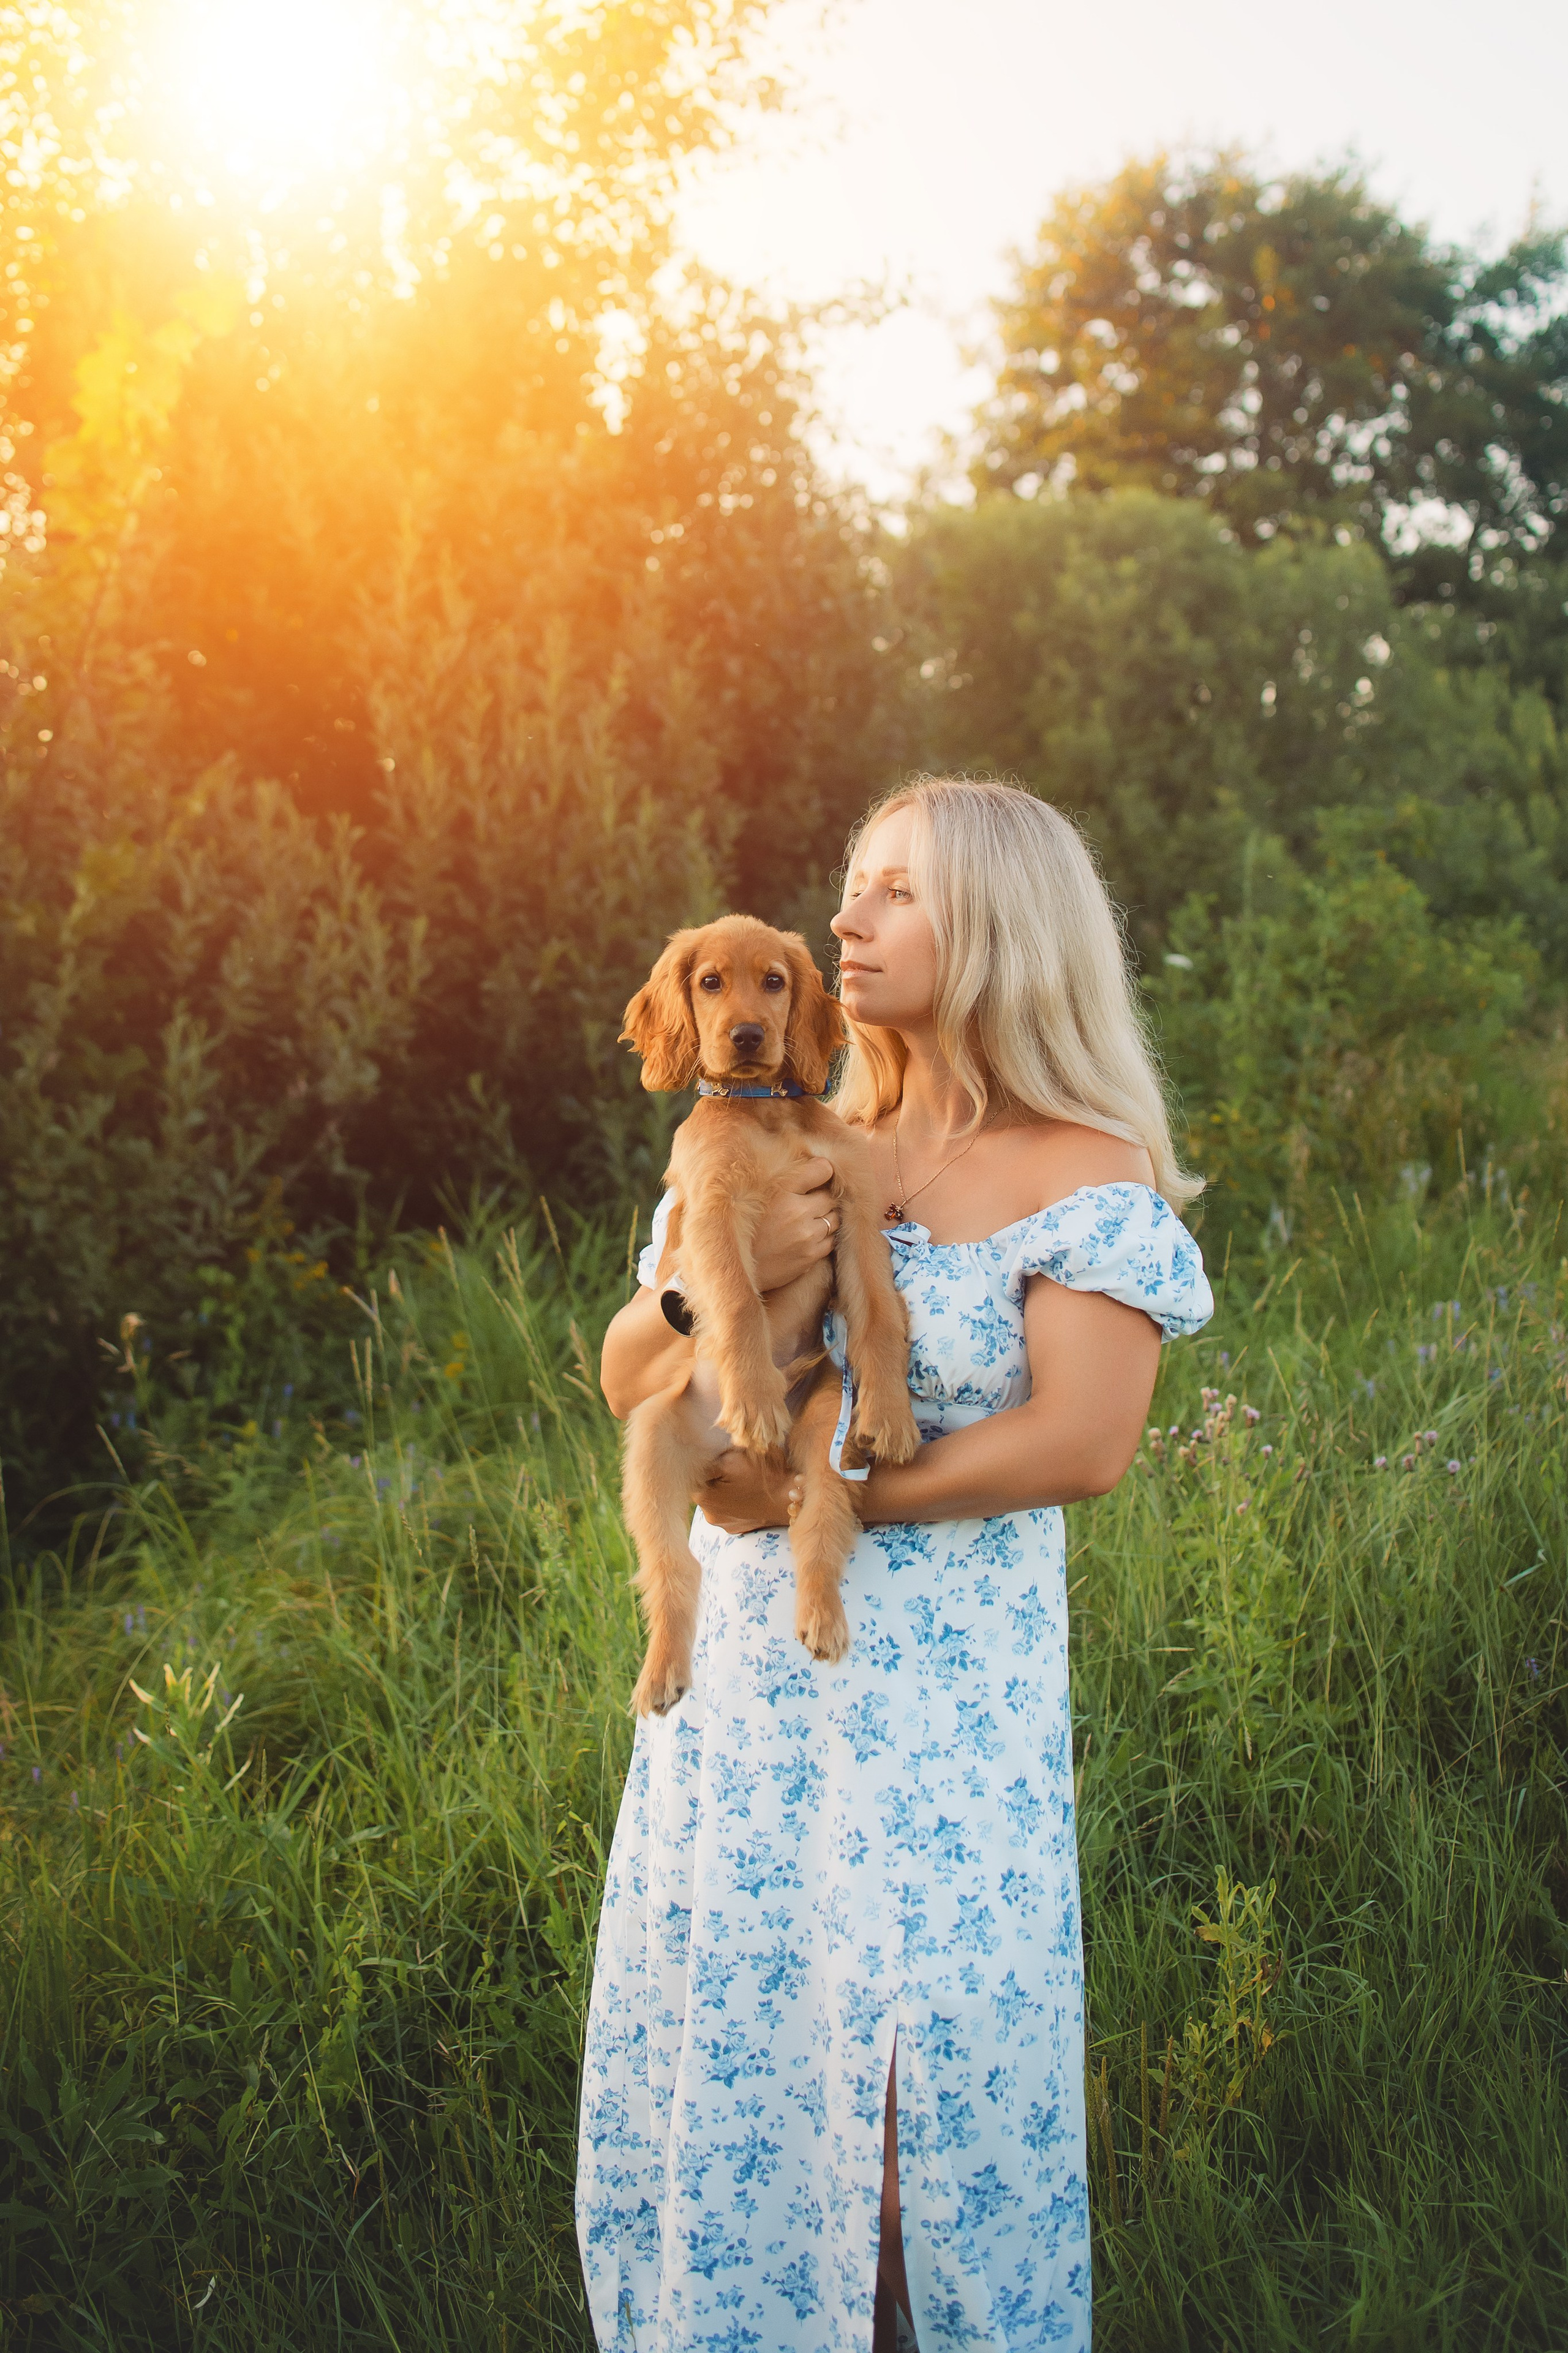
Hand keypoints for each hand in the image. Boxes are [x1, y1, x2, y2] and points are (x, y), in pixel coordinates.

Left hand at [696, 1449, 797, 1534]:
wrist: (790, 1497)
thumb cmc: (762, 1475)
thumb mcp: (732, 1457)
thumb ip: (709, 1459)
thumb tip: (695, 1459)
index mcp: (702, 1496)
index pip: (696, 1473)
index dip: (710, 1462)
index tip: (725, 1458)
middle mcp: (708, 1514)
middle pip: (706, 1486)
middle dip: (717, 1477)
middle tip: (738, 1469)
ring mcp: (723, 1524)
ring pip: (718, 1498)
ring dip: (727, 1489)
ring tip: (746, 1483)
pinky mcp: (737, 1528)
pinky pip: (731, 1510)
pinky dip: (737, 1502)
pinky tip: (750, 1495)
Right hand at [751, 1156, 838, 1294]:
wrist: (735, 1265)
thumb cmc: (746, 1226)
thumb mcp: (759, 1193)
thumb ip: (786, 1179)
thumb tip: (819, 1166)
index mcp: (782, 1190)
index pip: (821, 1171)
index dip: (823, 1172)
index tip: (819, 1176)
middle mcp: (797, 1211)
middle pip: (830, 1198)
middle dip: (823, 1200)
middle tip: (808, 1204)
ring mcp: (807, 1235)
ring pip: (834, 1220)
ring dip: (826, 1219)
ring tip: (807, 1222)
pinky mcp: (810, 1256)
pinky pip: (831, 1241)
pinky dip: (824, 1238)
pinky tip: (808, 1238)